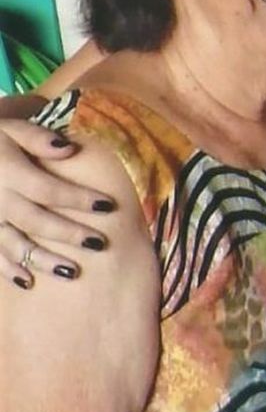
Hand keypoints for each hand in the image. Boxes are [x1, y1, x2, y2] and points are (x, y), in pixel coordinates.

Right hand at [0, 119, 114, 289]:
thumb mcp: (11, 130)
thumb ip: (38, 138)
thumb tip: (69, 149)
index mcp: (8, 173)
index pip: (47, 190)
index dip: (77, 199)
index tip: (108, 206)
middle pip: (36, 221)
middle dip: (68, 234)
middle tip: (99, 243)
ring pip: (15, 245)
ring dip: (43, 261)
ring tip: (72, 272)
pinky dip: (8, 270)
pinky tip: (28, 282)